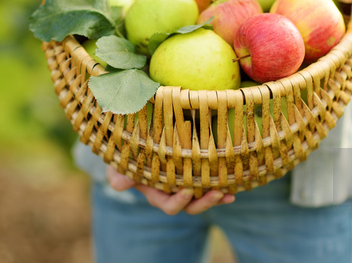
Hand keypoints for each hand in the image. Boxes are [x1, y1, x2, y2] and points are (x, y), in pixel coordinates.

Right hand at [106, 165, 234, 214]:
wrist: (137, 144)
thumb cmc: (127, 157)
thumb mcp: (118, 166)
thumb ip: (118, 175)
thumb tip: (119, 185)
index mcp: (157, 194)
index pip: (169, 205)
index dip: (179, 201)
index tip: (187, 191)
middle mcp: (173, 193)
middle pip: (191, 206)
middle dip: (204, 203)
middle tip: (217, 193)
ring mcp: (186, 185)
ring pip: (202, 198)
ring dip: (215, 197)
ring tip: (228, 193)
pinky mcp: (195, 175)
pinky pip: (209, 184)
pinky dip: (220, 185)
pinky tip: (233, 184)